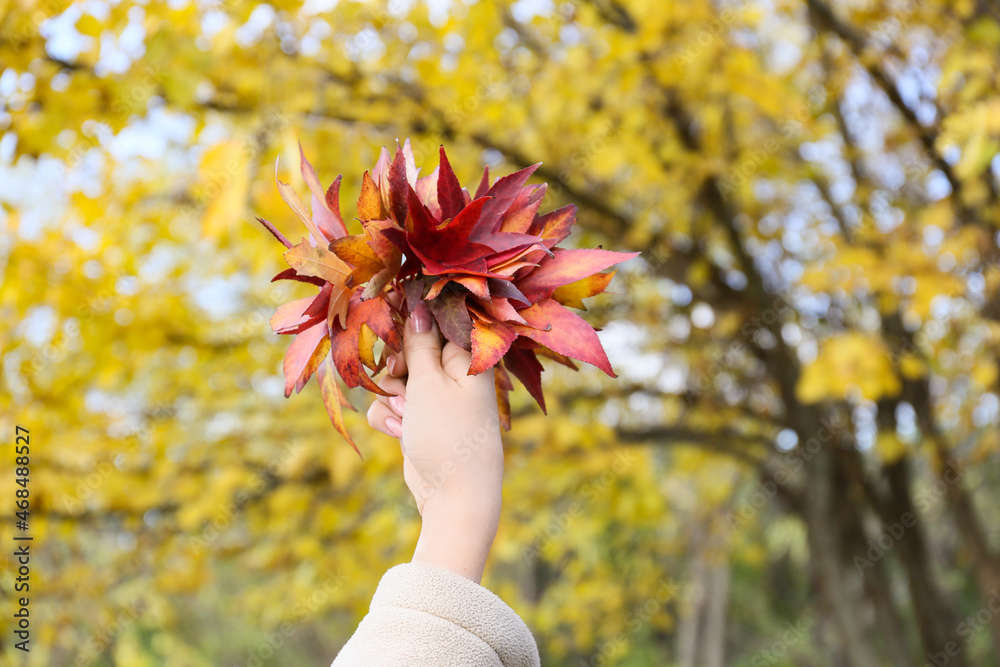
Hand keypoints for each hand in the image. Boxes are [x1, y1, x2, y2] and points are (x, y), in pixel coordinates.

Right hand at [367, 300, 503, 582]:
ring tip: (405, 414)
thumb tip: (419, 306)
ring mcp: (435, 400)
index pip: (436, 322)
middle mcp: (453, 375)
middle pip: (410, 349)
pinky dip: (389, 417)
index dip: (411, 325)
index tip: (394, 330)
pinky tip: (399, 433)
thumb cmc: (449, 434)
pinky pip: (391, 407)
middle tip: (400, 378)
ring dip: (390, 395)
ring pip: (395, 379)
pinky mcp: (418, 422)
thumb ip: (420, 344)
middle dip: (396, 365)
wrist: (454, 497)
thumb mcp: (430, 383)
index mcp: (467, 358)